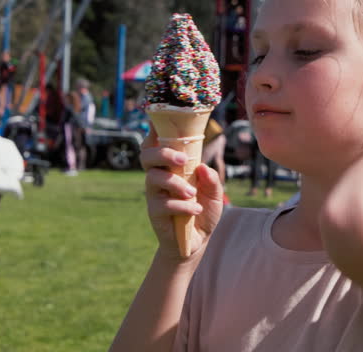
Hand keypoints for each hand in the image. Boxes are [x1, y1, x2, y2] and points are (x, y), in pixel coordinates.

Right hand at [141, 130, 223, 260]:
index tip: (159, 122)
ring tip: (192, 193)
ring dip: (175, 183)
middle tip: (182, 159)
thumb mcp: (215, 194)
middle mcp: (158, 176)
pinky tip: (196, 210)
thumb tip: (202, 168)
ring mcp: (154, 194)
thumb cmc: (203, 210)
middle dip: (163, 153)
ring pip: (153, 178)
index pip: (156, 145)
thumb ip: (212, 180)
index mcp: (171, 167)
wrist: (197, 240)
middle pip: (147, 156)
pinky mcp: (154, 213)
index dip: (154, 131)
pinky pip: (163, 204)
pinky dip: (182, 206)